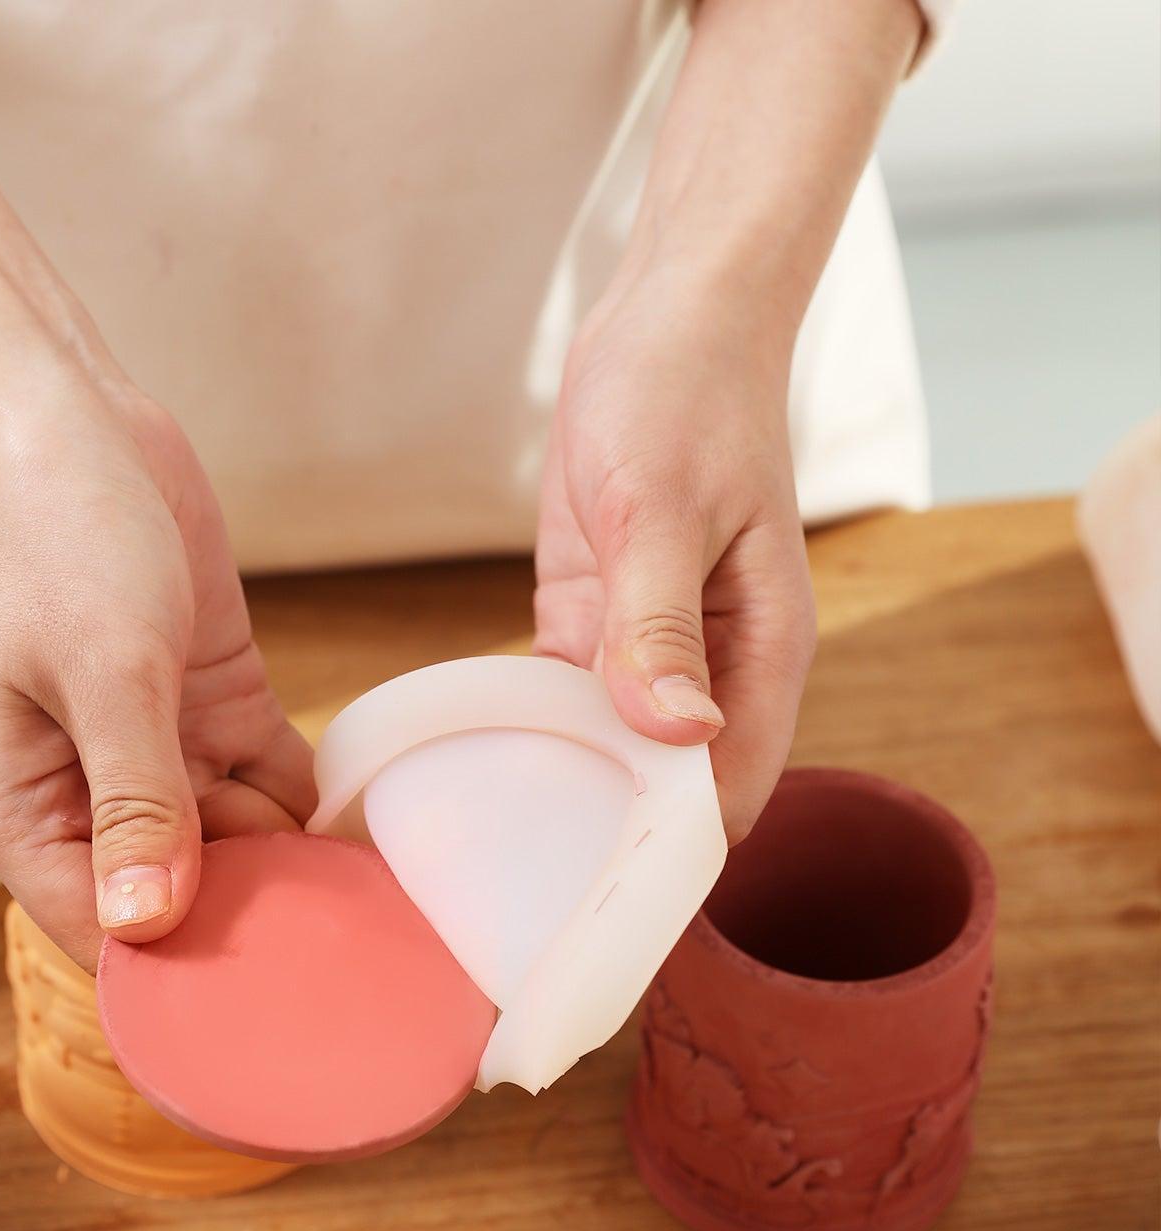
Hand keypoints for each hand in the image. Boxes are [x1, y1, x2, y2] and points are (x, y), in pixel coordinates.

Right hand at [0, 368, 314, 967]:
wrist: (68, 415)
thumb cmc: (54, 535)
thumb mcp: (104, 673)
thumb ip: (136, 803)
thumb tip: (148, 926)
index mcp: (16, 804)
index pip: (97, 928)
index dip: (176, 969)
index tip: (266, 1006)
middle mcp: (77, 792)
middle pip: (172, 895)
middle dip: (248, 916)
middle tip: (347, 949)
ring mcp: (145, 750)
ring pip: (229, 840)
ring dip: (288, 859)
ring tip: (370, 896)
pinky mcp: (200, 704)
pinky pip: (259, 778)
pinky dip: (303, 800)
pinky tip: (363, 828)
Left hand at [533, 274, 816, 841]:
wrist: (665, 320)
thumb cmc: (686, 398)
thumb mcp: (659, 509)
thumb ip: (659, 625)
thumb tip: (678, 738)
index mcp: (761, 653)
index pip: (731, 793)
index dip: (674, 851)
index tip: (599, 899)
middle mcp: (709, 667)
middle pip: (665, 791)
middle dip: (607, 837)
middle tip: (521, 893)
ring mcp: (647, 649)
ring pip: (609, 754)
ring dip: (563, 789)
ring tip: (488, 849)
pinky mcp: (594, 623)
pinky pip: (562, 702)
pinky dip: (530, 730)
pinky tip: (480, 762)